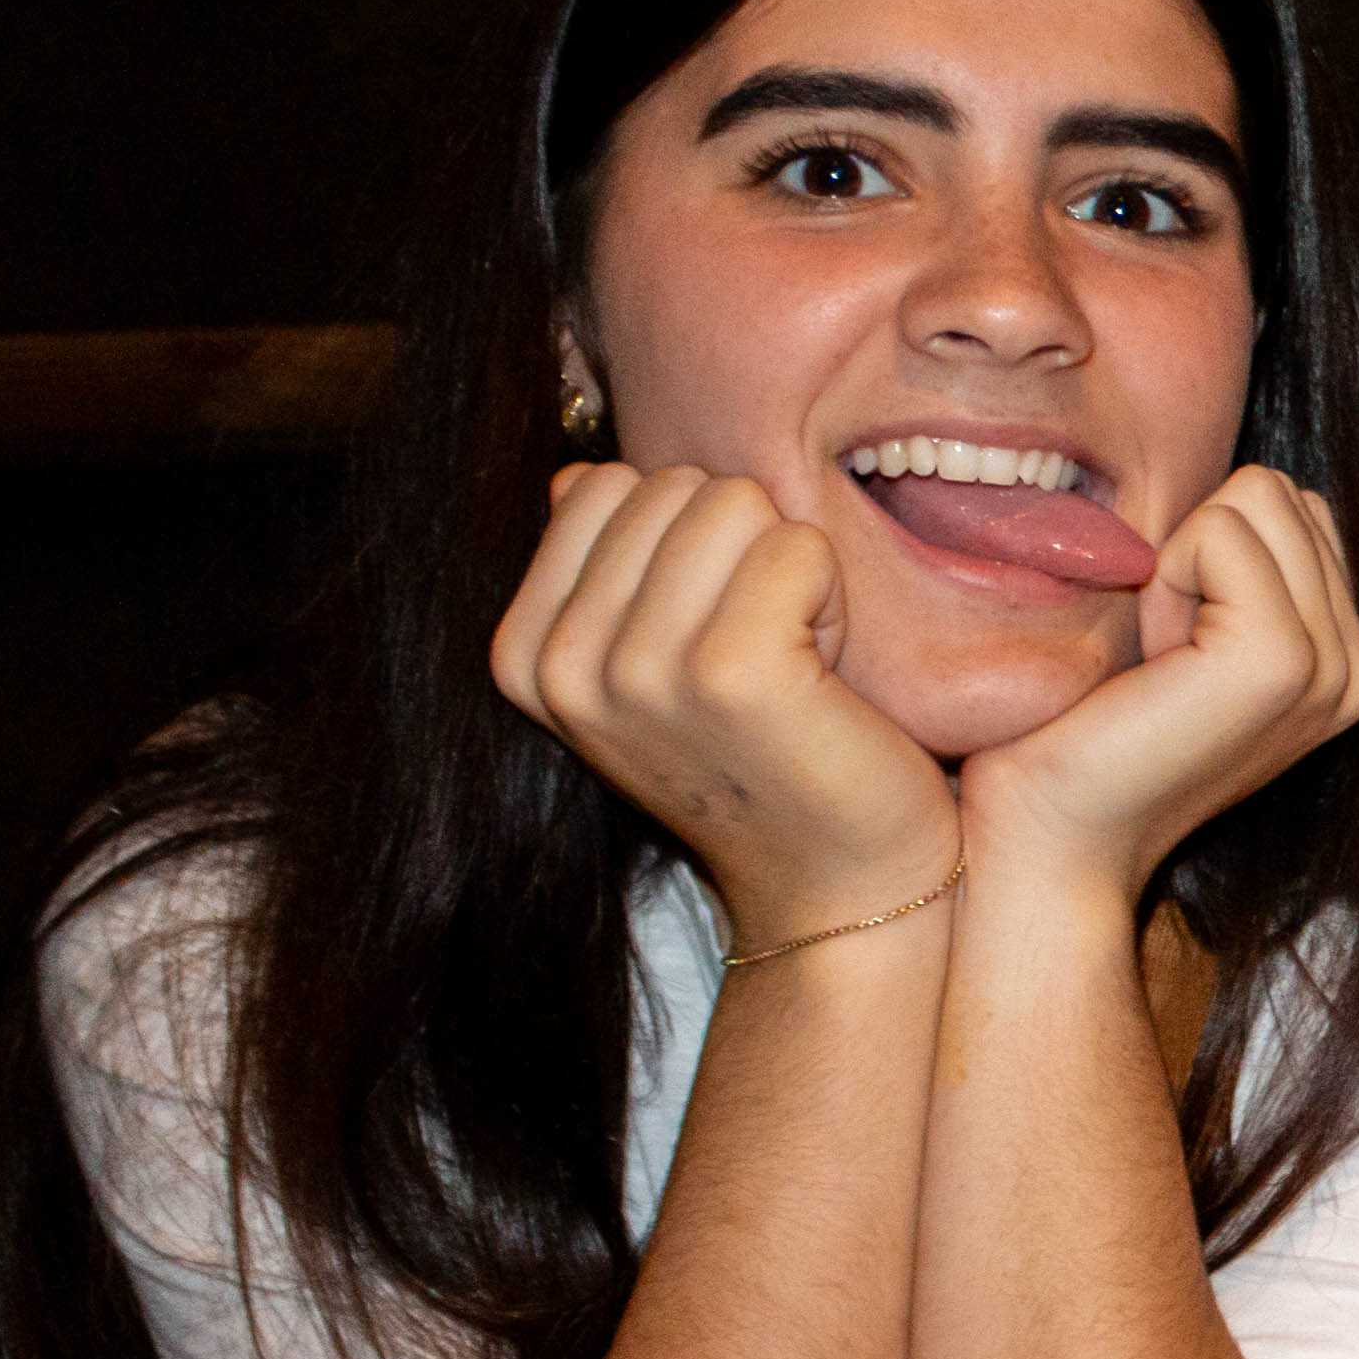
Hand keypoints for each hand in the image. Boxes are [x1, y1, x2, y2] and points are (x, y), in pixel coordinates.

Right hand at [492, 464, 958, 941]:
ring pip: (736, 502)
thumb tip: (574, 475)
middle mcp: (562, 664)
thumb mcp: (648, 658)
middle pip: (675, 485)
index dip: (683, 543)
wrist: (835, 883)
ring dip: (788, 574)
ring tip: (790, 665)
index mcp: (523, 654)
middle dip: (740, 553)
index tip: (707, 633)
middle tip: (762, 654)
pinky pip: (798, 546)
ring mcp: (639, 670)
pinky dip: (831, 597)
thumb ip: (604, 565)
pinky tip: (822, 677)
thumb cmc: (761, 755)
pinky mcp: (730, 673)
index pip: (602, 485)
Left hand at [958, 468, 1358, 905]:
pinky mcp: (1284, 661)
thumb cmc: (1084, 734)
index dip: (1205, 551)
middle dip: (1198, 548)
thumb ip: (1235, 565)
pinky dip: (1168, 577)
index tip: (1168, 650)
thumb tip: (1237, 483)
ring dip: (1181, 562)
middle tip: (1157, 655)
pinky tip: (1153, 662)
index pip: (1292, 507)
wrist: (1050, 838)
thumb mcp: (1183, 633)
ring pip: (1257, 497)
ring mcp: (1333, 667)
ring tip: (1157, 660)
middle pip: (1281, 490)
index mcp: (1345, 658)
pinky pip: (1222, 532)